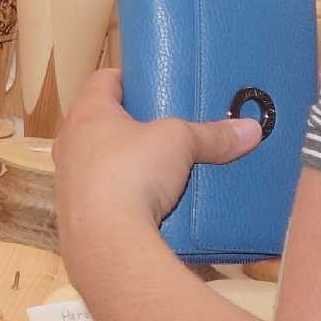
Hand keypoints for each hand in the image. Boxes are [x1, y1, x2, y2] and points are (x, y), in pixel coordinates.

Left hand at [51, 68, 263, 279]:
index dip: (128, 77)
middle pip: (100, 123)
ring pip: (100, 162)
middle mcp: (70, 143)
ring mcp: (69, 182)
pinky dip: (124, 197)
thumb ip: (212, 134)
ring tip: (162, 168)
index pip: (104, 80)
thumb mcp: (179, 142)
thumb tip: (251, 130)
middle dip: (131, 125)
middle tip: (165, 127)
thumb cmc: (132, 173)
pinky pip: (103, 197)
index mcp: (87, 113)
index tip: (152, 82)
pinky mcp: (76, 216)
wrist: (106, 243)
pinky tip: (150, 205)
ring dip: (126, 164)